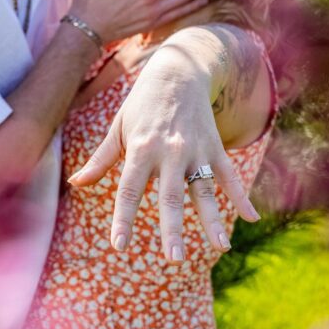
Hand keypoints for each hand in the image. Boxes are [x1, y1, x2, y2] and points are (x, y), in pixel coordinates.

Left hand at [68, 43, 259, 259]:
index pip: (129, 189)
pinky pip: (229, 176)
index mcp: (141, 148)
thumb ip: (101, 159)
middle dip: (172, 228)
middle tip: (174, 258)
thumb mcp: (118, 127)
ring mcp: (196, 151)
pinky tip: (252, 218)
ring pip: (204, 191)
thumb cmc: (142, 103)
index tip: (119, 245)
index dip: (123, 218)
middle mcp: (170, 152)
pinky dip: (242, 197)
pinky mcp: (215, 148)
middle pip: (170, 196)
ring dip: (212, 220)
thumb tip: (76, 183)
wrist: (179, 71)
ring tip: (221, 247)